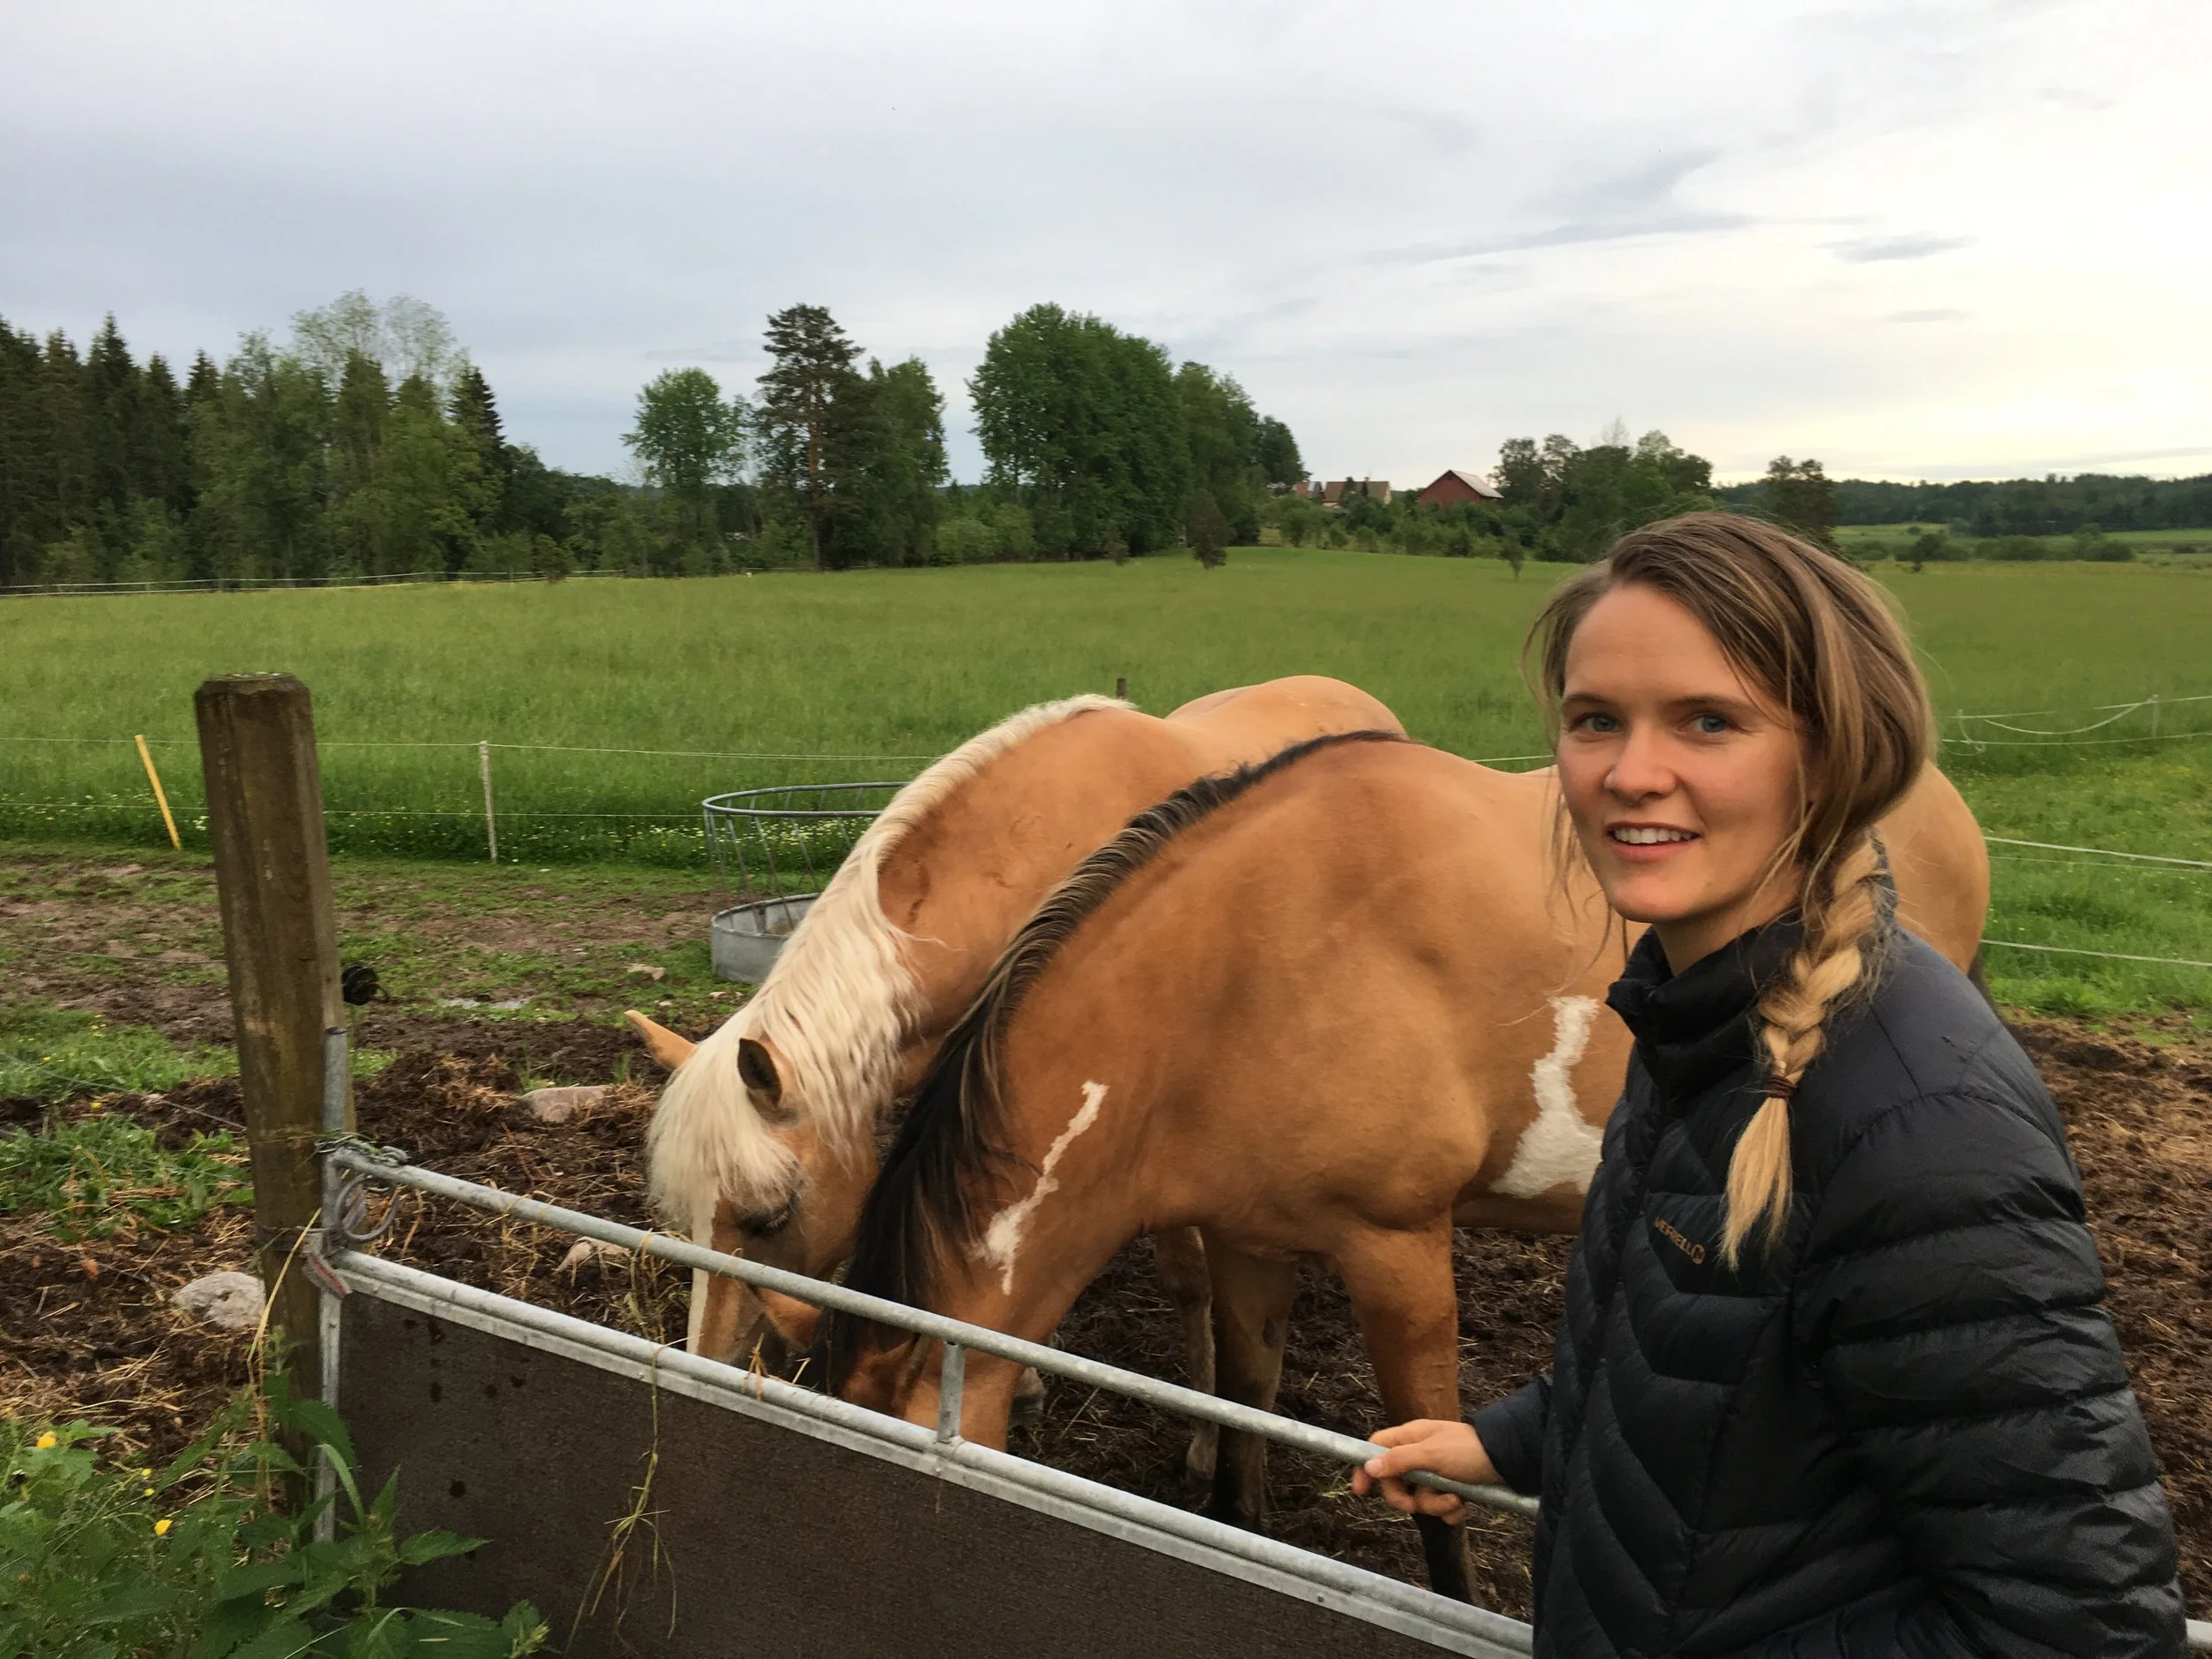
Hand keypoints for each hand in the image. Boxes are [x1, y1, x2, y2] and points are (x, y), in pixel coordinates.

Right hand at [1350, 1419, 1498, 1525]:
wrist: (1509, 1459)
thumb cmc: (1468, 1450)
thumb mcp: (1432, 1454)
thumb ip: (1399, 1461)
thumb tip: (1368, 1467)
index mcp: (1411, 1438)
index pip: (1377, 1448)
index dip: (1366, 1467)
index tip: (1361, 1492)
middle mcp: (1420, 1455)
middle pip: (1396, 1481)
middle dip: (1407, 1498)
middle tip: (1415, 1505)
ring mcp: (1437, 1473)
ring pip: (1421, 1498)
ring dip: (1436, 1505)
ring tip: (1455, 1499)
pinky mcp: (1453, 1488)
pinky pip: (1440, 1506)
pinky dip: (1450, 1510)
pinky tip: (1463, 1506)